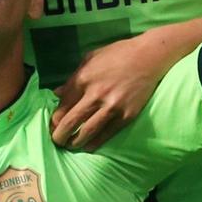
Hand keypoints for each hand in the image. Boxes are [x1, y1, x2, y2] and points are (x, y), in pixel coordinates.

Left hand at [50, 35, 170, 150]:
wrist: (148, 56)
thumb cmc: (117, 54)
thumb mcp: (89, 59)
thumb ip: (73, 78)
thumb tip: (57, 93)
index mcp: (83, 79)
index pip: (63, 105)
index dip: (55, 118)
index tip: (53, 124)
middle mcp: (95, 94)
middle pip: (71, 121)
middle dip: (60, 135)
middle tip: (56, 140)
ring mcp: (111, 106)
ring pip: (87, 131)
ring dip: (75, 142)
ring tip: (70, 146)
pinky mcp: (126, 114)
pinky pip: (107, 133)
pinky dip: (96, 143)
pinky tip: (88, 147)